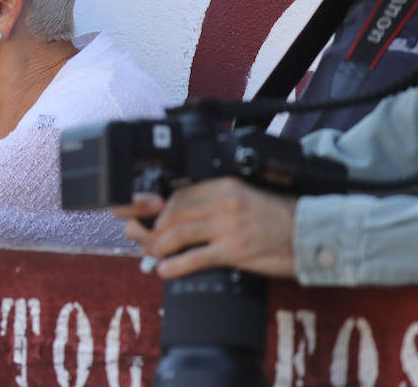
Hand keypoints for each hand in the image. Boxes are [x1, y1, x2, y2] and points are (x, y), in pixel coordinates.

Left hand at [111, 179, 297, 278]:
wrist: (313, 234)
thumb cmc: (279, 216)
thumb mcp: (245, 195)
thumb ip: (216, 200)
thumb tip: (181, 213)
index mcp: (224, 185)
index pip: (178, 194)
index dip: (157, 208)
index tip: (145, 216)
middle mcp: (224, 202)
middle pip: (172, 213)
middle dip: (151, 227)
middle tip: (141, 238)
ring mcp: (229, 227)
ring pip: (178, 234)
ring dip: (158, 246)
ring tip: (152, 253)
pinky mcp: (236, 250)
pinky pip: (196, 258)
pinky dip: (176, 265)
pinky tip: (165, 270)